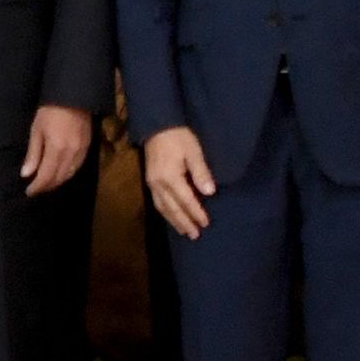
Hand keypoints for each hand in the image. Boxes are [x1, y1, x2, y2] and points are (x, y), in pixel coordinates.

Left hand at [22, 104, 92, 195]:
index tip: (29, 192)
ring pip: (69, 175)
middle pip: (59, 178)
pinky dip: (67, 174)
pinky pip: (77, 167)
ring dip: (57, 182)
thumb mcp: (36, 130)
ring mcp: (81, 152)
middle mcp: (71, 154)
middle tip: (36, 189)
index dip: (37, 187)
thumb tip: (26, 174)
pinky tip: (60, 173)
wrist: (73, 97)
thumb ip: (33, 154)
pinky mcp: (88, 147)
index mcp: (56, 150)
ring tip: (46, 183)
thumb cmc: (50, 111)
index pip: (46, 176)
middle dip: (47, 186)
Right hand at [142, 124, 215, 240]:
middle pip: (173, 208)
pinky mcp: (150, 181)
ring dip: (174, 221)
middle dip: (185, 222)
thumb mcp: (194, 151)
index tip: (206, 224)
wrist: (157, 125)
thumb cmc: (178, 137)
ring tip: (184, 231)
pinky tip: (171, 217)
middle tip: (195, 235)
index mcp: (170, 178)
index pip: (186, 200)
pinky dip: (166, 213)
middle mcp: (158, 184)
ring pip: (163, 208)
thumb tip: (210, 192)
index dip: (196, 213)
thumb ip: (201, 172)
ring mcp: (152, 184)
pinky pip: (157, 202)